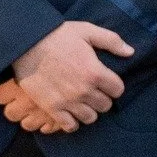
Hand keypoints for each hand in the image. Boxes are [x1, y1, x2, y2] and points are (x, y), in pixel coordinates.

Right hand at [2, 21, 133, 132]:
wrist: (26, 44)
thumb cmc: (57, 35)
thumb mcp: (87, 30)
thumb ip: (111, 41)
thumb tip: (130, 52)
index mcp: (95, 72)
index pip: (118, 90)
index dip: (113, 86)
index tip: (106, 82)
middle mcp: (84, 90)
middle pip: (105, 106)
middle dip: (102, 98)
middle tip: (93, 91)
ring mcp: (68, 101)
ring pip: (90, 118)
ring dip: (88, 111)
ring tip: (81, 102)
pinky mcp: (52, 108)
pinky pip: (70, 126)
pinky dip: (72, 122)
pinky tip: (69, 112)